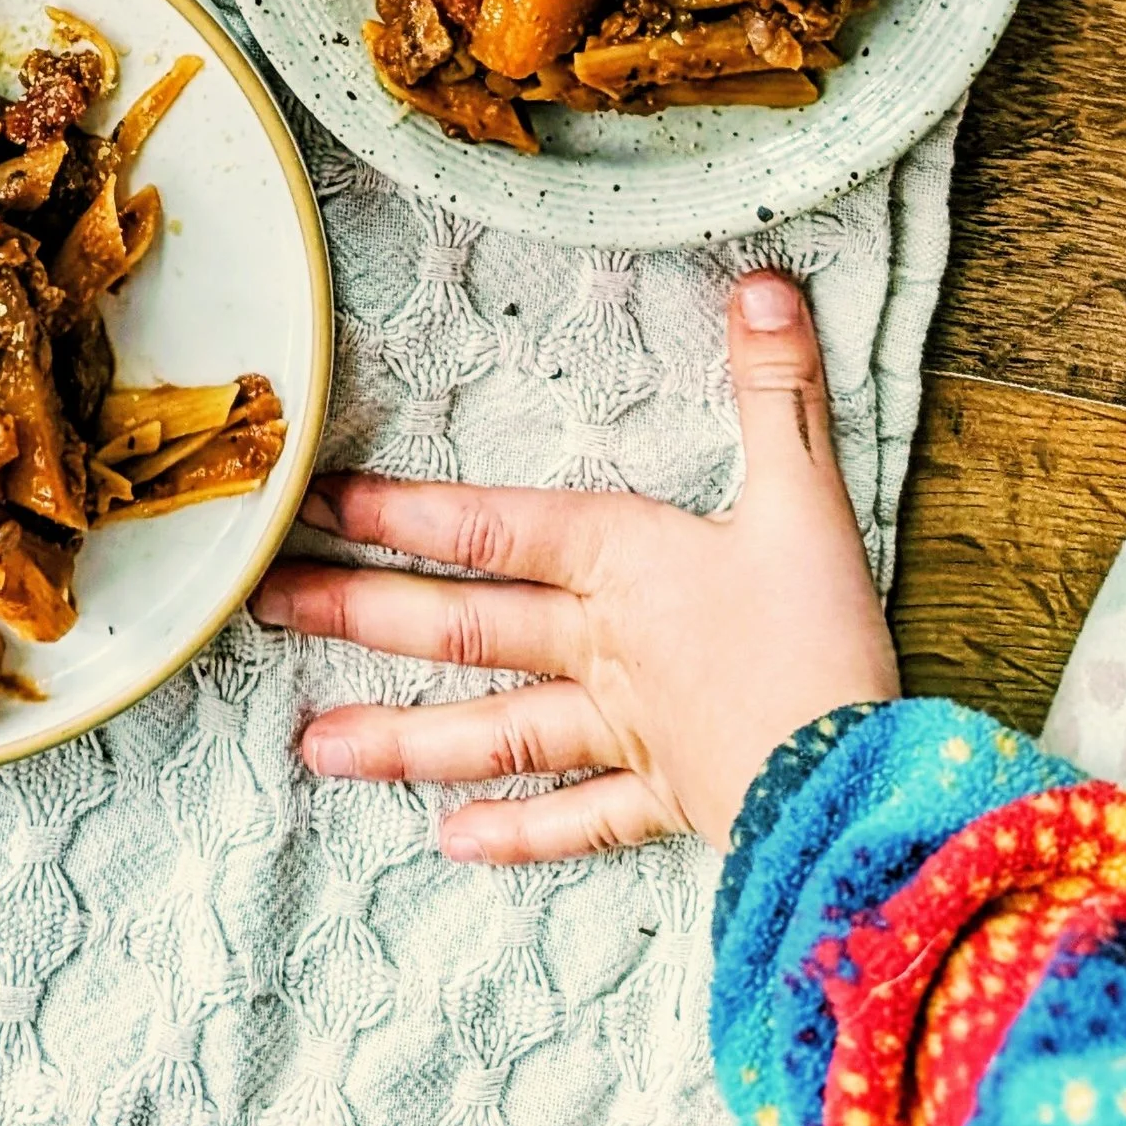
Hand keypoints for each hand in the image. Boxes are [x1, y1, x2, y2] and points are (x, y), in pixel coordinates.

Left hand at [251, 274, 897, 856]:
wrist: (862, 793)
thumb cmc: (825, 642)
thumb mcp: (807, 499)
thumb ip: (774, 389)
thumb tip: (758, 283)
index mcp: (622, 564)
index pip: (486, 529)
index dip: (395, 513)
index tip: (309, 504)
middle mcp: (602, 647)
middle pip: (463, 627)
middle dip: (359, 612)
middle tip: (264, 608)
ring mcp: (626, 732)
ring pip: (498, 728)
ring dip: (404, 738)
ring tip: (314, 746)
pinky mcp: (666, 801)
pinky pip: (580, 818)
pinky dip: (519, 830)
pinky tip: (452, 842)